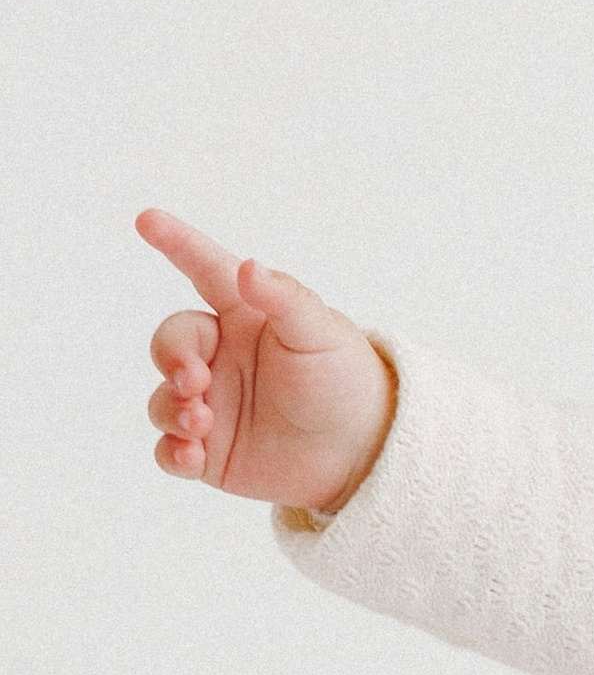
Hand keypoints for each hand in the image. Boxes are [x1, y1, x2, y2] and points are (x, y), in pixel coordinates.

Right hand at [139, 210, 394, 514]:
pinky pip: (169, 449)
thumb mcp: (322, 334)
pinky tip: (191, 455)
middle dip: (171, 357)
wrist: (364, 451)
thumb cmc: (346, 381)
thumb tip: (249, 267)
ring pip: (163, 398)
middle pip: (170, 342)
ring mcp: (213, 402)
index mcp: (247, 316)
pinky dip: (172, 451)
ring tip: (201, 424)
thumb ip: (285, 299)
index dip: (177, 245)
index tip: (147, 219)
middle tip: (194, 380)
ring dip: (172, 409)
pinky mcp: (211, 451)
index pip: (205, 272)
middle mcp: (222, 356)